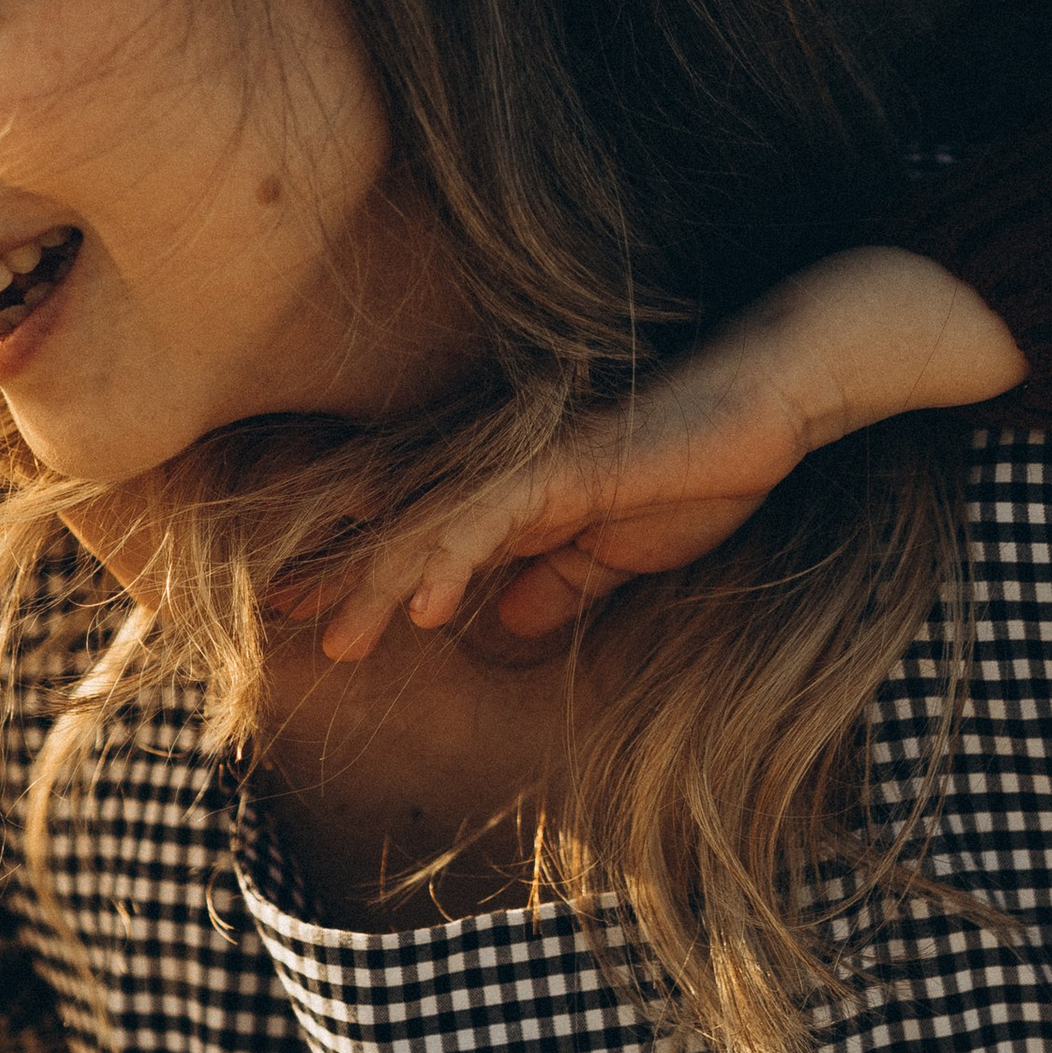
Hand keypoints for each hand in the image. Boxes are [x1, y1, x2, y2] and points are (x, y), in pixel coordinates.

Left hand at [304, 250, 1022, 661]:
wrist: (767, 408)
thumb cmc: (702, 468)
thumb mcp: (618, 551)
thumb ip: (561, 580)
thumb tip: (510, 620)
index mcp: (520, 494)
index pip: (425, 539)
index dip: (366, 578)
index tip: (314, 626)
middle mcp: (509, 471)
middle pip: (408, 530)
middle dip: (345, 581)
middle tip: (284, 629)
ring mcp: (532, 463)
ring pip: (435, 527)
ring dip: (381, 586)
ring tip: (339, 644)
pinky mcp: (567, 463)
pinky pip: (496, 516)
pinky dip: (456, 559)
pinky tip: (425, 609)